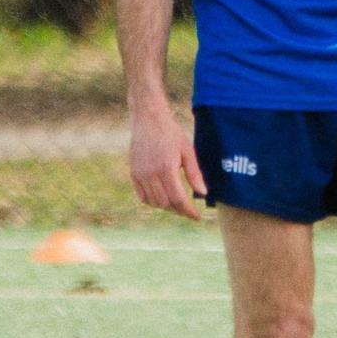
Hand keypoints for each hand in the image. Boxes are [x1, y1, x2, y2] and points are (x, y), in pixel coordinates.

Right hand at [128, 99, 207, 220]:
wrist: (148, 119)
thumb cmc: (171, 133)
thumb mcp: (187, 151)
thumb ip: (194, 174)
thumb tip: (203, 193)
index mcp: (166, 169)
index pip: (178, 199)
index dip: (188, 211)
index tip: (197, 217)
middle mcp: (151, 174)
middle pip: (165, 204)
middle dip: (178, 210)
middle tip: (188, 210)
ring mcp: (140, 175)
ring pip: (153, 202)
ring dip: (166, 206)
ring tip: (177, 203)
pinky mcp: (133, 173)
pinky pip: (142, 196)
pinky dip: (152, 201)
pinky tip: (162, 198)